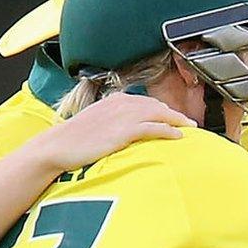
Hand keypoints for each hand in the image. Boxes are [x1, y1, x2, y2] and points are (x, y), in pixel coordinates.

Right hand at [22, 90, 192, 173]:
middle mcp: (120, 104)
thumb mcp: (95, 124)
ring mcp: (122, 116)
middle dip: (174, 114)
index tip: (173, 116)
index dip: (162, 110)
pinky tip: (179, 137)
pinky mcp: (123, 131)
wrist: (58, 146)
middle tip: (189, 122)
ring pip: (159, 114)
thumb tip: (122, 131)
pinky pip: (153, 128)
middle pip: (156, 106)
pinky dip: (169, 131)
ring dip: (177, 121)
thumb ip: (111, 122)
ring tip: (190, 128)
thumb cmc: (73, 140)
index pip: (145, 101)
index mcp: (114, 100)